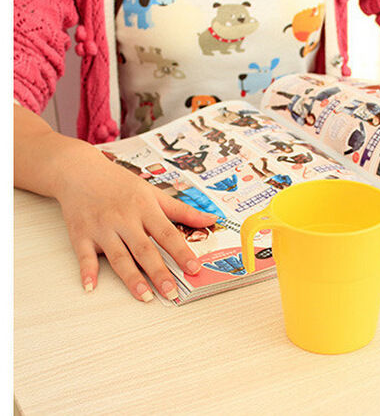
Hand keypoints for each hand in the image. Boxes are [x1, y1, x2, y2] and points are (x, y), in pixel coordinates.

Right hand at [54, 147, 217, 301]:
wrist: (80, 172)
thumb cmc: (119, 183)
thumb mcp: (153, 192)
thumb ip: (182, 210)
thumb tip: (211, 219)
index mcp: (144, 208)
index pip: (167, 234)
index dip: (181, 252)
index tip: (194, 268)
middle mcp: (124, 219)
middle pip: (144, 249)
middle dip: (159, 272)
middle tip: (172, 292)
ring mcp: (102, 228)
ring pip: (119, 257)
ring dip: (131, 278)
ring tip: (145, 296)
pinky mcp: (81, 235)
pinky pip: (85, 256)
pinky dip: (87, 272)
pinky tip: (91, 287)